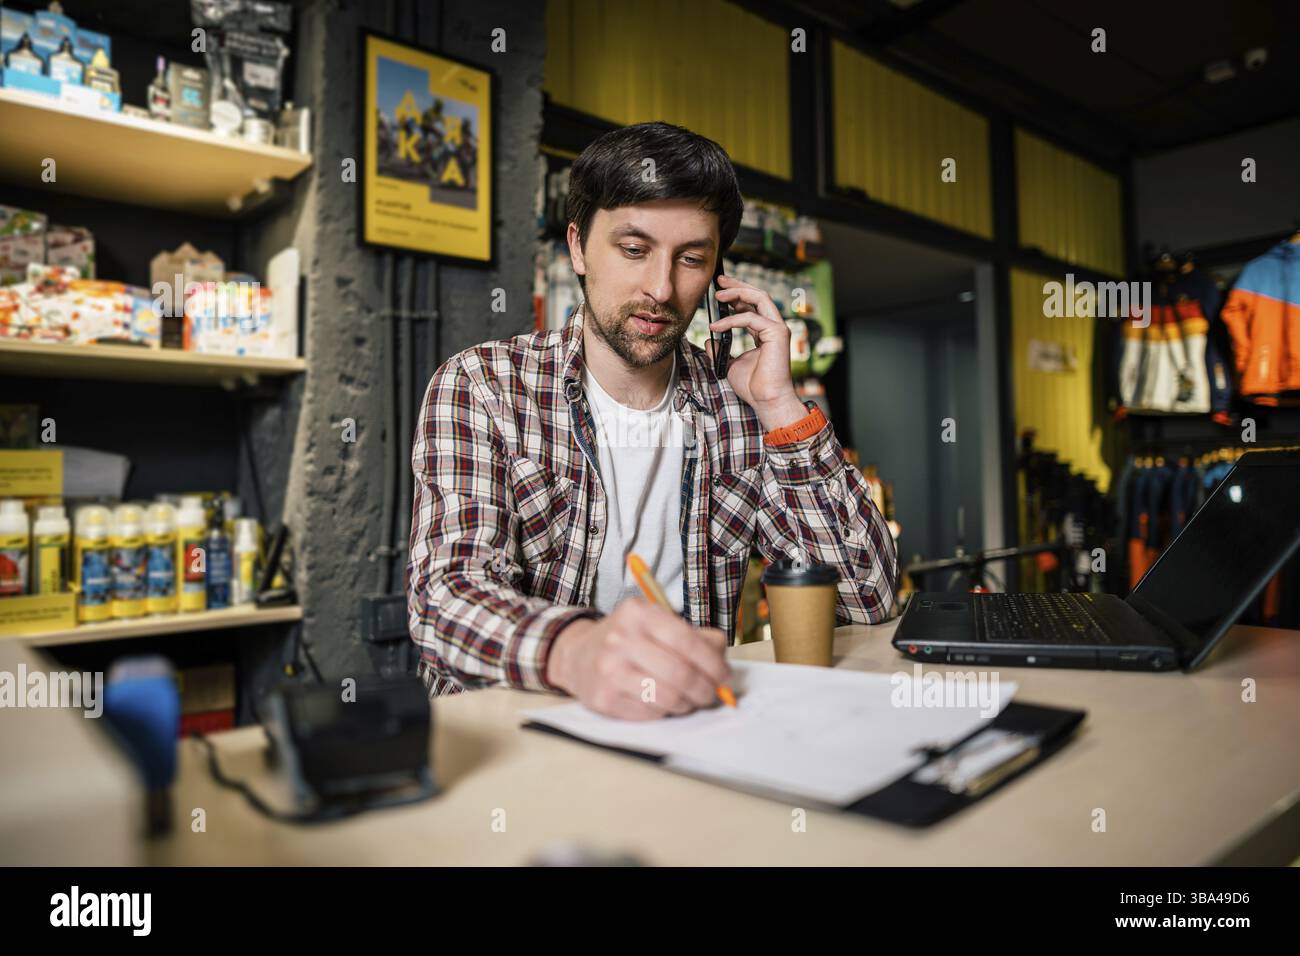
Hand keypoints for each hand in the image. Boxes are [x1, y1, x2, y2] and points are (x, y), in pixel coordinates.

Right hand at [547, 598, 731, 719]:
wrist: (578, 655)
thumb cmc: (629, 640)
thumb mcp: (657, 624)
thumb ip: (696, 637)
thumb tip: (722, 665)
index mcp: (639, 613)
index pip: (687, 641)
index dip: (713, 663)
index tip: (725, 676)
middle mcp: (620, 639)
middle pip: (680, 673)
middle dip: (705, 689)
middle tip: (711, 694)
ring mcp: (608, 670)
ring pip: (667, 698)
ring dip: (687, 704)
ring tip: (688, 700)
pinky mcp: (603, 699)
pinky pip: (649, 714)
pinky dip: (664, 712)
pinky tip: (661, 702)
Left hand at [706, 274, 806, 430]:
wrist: (766, 400)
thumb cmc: (753, 386)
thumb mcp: (730, 363)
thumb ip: (721, 349)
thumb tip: (709, 340)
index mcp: (764, 332)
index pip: (751, 306)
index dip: (736, 295)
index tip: (718, 291)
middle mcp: (773, 327)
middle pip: (758, 295)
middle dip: (737, 285)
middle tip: (719, 281)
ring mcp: (777, 329)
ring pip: (759, 298)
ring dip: (737, 293)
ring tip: (717, 295)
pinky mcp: (777, 334)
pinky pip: (751, 318)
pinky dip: (731, 320)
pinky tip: (716, 326)